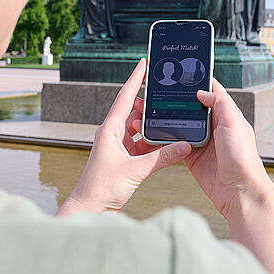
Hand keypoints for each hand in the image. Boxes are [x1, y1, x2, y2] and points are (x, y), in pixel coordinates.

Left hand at [56, 59, 189, 215]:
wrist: (90, 209)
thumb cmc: (101, 188)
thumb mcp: (135, 171)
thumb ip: (162, 158)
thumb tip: (183, 146)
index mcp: (109, 130)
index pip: (125, 98)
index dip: (135, 79)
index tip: (143, 64)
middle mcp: (112, 135)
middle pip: (134, 113)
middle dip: (150, 105)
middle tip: (166, 94)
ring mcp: (117, 148)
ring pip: (139, 131)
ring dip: (153, 128)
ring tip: (171, 121)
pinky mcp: (122, 160)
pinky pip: (141, 146)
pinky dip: (153, 145)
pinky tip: (167, 145)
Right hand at [126, 78, 270, 221]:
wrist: (238, 192)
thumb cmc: (243, 159)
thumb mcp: (234, 124)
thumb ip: (220, 103)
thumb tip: (202, 91)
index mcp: (226, 115)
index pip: (210, 92)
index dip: (197, 82)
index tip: (181, 72)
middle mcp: (213, 127)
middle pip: (190, 107)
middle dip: (174, 100)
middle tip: (156, 92)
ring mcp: (201, 142)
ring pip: (179, 124)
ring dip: (165, 118)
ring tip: (148, 110)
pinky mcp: (191, 156)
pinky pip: (174, 143)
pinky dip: (163, 138)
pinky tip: (152, 132)